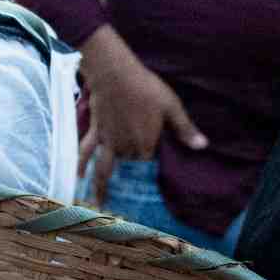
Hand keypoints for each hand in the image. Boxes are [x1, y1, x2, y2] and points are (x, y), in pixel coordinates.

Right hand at [77, 25, 207, 207]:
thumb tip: (202, 146)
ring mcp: (107, 142)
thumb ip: (184, 129)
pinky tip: (77, 176)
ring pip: (103, 169)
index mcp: (145, 144)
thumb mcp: (171, 106)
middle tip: (126, 183)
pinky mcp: (95, 132)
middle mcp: (124, 148)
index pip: (148, 161)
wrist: (116, 75)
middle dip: (128, 172)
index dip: (150, 162)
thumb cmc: (147, 88)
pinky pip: (86, 152)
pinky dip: (81, 164)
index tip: (152, 165)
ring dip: (100, 187)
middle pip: (128, 165)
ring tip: (96, 204)